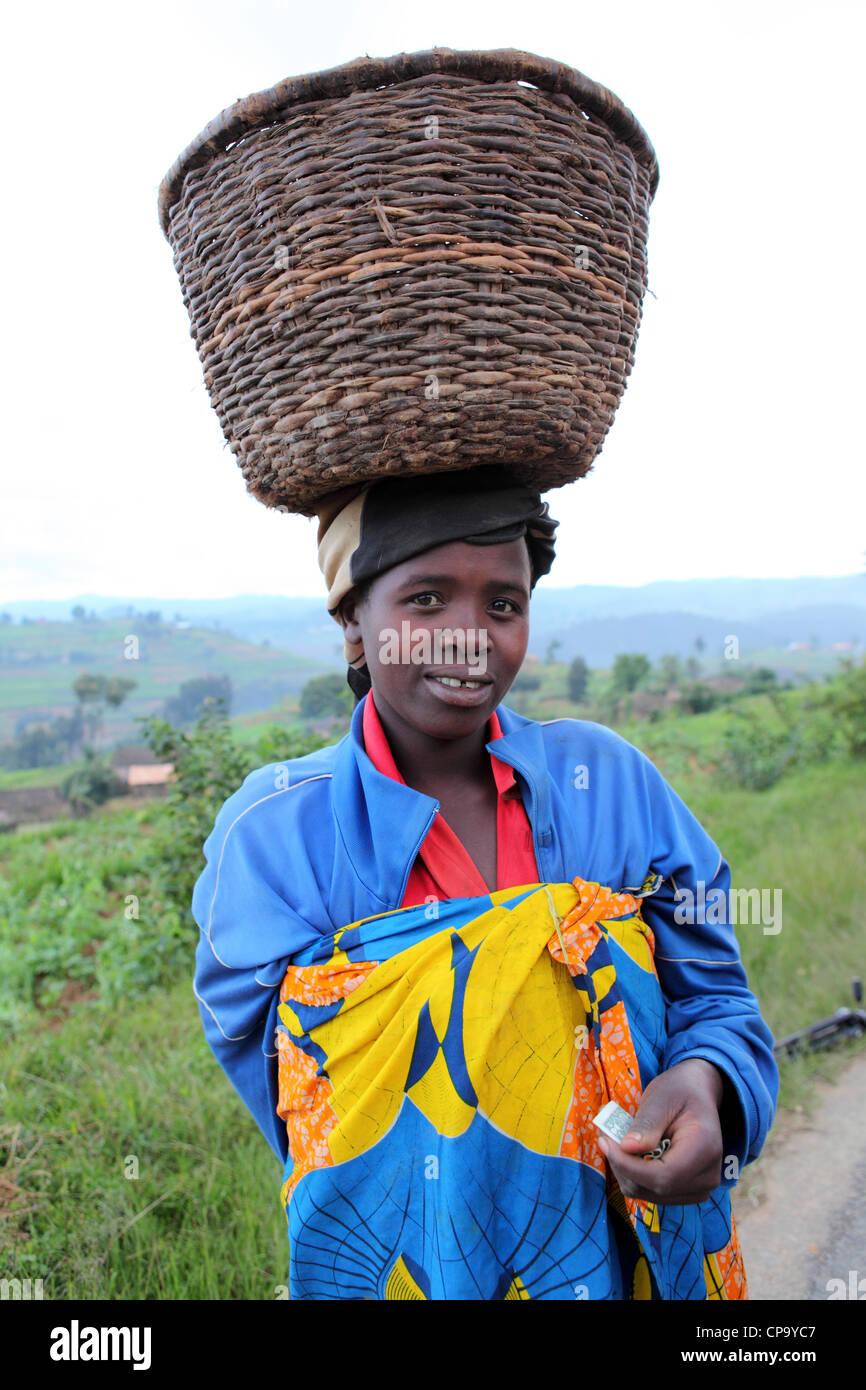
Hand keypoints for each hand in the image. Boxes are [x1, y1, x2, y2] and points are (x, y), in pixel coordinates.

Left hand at [597, 1059, 724, 1205]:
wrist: (699, 1096)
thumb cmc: (680, 1091)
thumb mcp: (661, 1097)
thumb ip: (646, 1124)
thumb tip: (627, 1148)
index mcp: (705, 1149)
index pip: (664, 1176)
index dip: (629, 1166)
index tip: (605, 1143)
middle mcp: (708, 1176)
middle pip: (655, 1188)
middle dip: (624, 1166)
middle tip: (607, 1138)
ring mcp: (700, 1188)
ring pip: (651, 1194)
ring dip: (628, 1172)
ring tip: (621, 1143)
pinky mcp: (689, 1192)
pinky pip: (654, 1193)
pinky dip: (636, 1176)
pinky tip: (633, 1153)